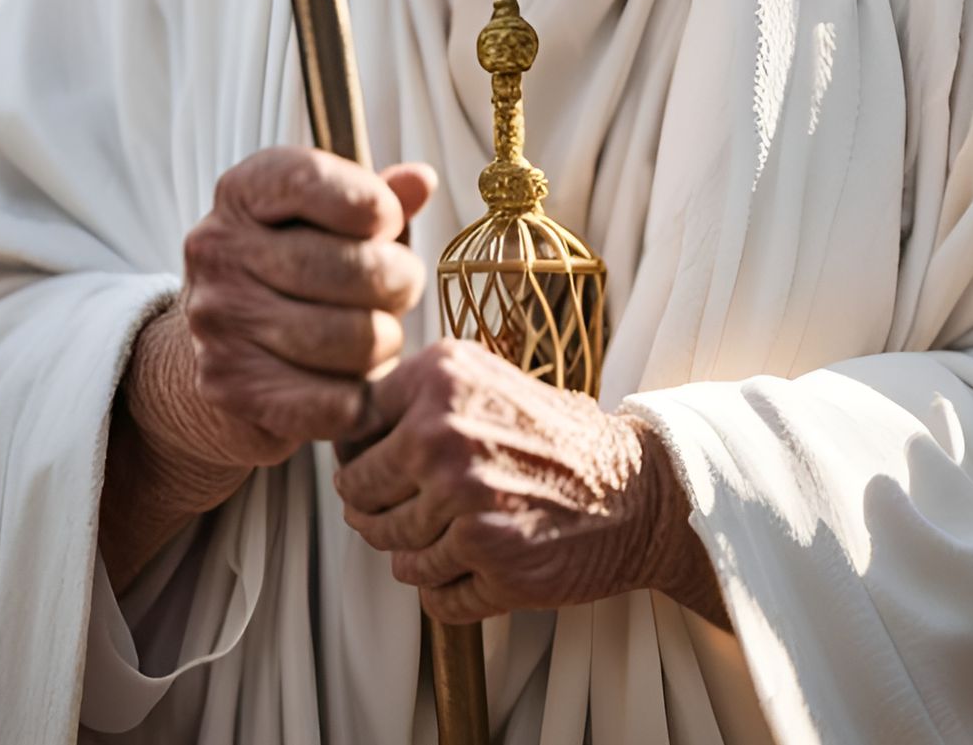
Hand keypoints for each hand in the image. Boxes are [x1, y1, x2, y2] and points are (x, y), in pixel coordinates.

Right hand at [101, 148, 434, 591]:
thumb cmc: (286, 275)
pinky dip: (362, 399)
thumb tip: (421, 181)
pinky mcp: (229, 386)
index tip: (386, 225)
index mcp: (243, 192)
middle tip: (399, 290)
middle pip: (355, 268)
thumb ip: (372, 200)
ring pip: (354, 338)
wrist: (202, 354)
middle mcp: (219, 249)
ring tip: (374, 336)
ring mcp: (219, 320)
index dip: (376, 206)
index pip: (317, 181)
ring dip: (384, 343)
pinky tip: (356, 384)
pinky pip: (335, 401)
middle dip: (399, 282)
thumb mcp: (322, 221)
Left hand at [333, 338, 726, 626]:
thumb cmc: (555, 437)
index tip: (382, 465)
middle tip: (415, 508)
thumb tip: (339, 429)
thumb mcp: (485, 381)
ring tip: (455, 535)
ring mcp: (464, 500)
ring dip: (414, 552)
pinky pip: (430, 594)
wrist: (634, 489)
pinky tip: (480, 563)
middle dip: (377, 510)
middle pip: (357, 494)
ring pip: (390, 550)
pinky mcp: (488, 561)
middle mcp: (444, 433)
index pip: (350, 429)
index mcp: (441, 377)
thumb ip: (415, 395)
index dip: (361, 454)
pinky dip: (448, 588)